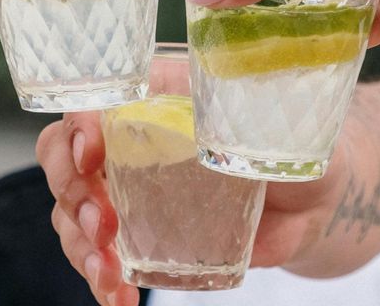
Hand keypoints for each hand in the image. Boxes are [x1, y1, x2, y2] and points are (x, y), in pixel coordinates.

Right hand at [36, 80, 379, 303]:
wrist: (316, 199)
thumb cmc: (303, 150)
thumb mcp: (290, 132)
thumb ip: (264, 131)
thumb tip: (238, 145)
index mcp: (162, 94)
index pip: (100, 95)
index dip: (81, 121)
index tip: (93, 154)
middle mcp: (133, 134)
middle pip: (63, 152)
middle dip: (70, 191)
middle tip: (103, 226)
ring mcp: (128, 184)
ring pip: (70, 207)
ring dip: (78, 243)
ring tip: (110, 272)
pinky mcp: (138, 229)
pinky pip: (96, 249)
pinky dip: (98, 276)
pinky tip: (118, 298)